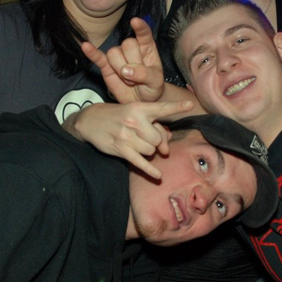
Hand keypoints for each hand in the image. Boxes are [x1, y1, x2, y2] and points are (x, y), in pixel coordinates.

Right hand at [67, 100, 192, 178]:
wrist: (91, 120)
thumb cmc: (118, 115)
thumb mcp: (134, 112)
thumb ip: (153, 123)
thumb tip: (167, 140)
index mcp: (139, 108)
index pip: (161, 108)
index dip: (176, 107)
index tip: (190, 105)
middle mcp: (134, 120)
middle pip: (158, 138)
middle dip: (156, 142)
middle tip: (148, 139)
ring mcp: (127, 136)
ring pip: (150, 151)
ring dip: (148, 151)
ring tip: (138, 144)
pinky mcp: (121, 149)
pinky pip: (140, 162)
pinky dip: (150, 170)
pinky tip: (158, 176)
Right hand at [81, 18, 165, 103]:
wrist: (141, 101)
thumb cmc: (152, 87)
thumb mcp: (155, 82)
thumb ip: (144, 74)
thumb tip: (126, 71)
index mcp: (147, 48)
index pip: (143, 34)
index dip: (140, 27)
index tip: (135, 21)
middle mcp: (132, 49)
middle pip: (127, 44)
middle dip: (132, 62)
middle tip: (138, 78)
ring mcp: (118, 57)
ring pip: (114, 53)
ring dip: (120, 69)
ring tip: (129, 81)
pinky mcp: (106, 66)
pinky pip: (98, 57)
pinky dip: (92, 52)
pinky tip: (85, 46)